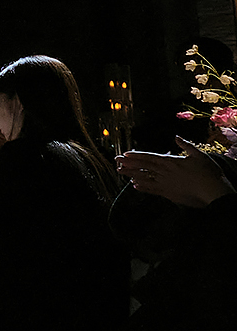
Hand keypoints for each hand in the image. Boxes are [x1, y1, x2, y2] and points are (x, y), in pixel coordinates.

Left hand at [116, 138, 235, 207]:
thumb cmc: (208, 172)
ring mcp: (165, 183)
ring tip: (120, 171)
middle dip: (129, 163)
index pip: (149, 157)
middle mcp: (165, 172)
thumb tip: (176, 137)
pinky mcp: (168, 193)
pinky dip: (143, 187)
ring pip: (144, 178)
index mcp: (171, 162)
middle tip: (116, 160)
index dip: (136, 155)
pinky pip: (152, 190)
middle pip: (143, 166)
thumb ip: (186, 146)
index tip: (125, 154)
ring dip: (131, 174)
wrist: (213, 191)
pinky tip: (134, 186)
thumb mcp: (199, 155)